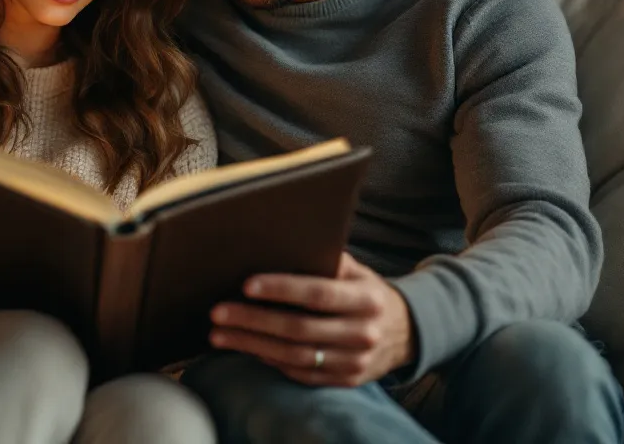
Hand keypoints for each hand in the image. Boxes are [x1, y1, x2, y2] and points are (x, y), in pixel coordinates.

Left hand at [208, 252, 413, 386]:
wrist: (406, 332)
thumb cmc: (368, 293)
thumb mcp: (357, 271)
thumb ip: (326, 260)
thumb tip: (280, 243)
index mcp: (365, 299)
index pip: (317, 294)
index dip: (281, 289)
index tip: (246, 285)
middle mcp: (362, 333)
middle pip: (298, 328)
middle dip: (253, 320)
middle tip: (217, 313)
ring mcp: (355, 362)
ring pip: (294, 356)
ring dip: (251, 345)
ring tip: (219, 334)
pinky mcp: (346, 381)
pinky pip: (300, 373)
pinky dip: (270, 360)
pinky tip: (246, 348)